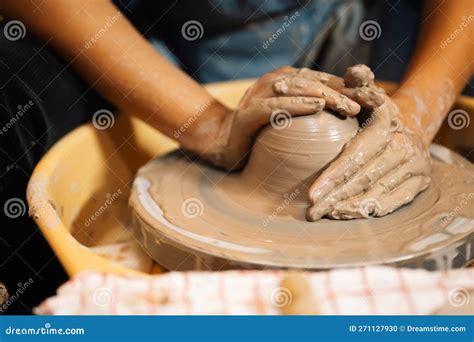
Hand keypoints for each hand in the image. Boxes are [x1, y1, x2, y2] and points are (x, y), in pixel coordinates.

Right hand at [203, 66, 383, 169]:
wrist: (224, 144)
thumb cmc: (263, 133)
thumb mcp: (291, 120)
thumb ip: (313, 110)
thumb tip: (349, 111)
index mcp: (287, 81)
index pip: (322, 80)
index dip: (347, 86)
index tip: (372, 97)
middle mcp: (274, 82)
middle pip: (313, 81)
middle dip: (341, 90)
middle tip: (364, 103)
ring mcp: (259, 95)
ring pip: (296, 89)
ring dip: (324, 95)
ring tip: (346, 105)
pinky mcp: (248, 113)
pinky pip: (275, 106)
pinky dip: (296, 105)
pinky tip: (316, 107)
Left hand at [306, 71, 431, 220]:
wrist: (412, 127)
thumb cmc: (377, 113)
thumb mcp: (370, 93)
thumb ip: (359, 83)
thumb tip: (354, 71)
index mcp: (388, 125)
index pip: (356, 156)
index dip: (333, 176)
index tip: (311, 194)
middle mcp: (405, 148)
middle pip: (363, 179)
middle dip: (335, 197)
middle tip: (311, 212)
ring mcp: (415, 168)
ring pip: (377, 194)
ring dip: (348, 208)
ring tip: (323, 215)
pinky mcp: (420, 184)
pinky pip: (392, 203)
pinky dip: (368, 211)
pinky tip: (345, 215)